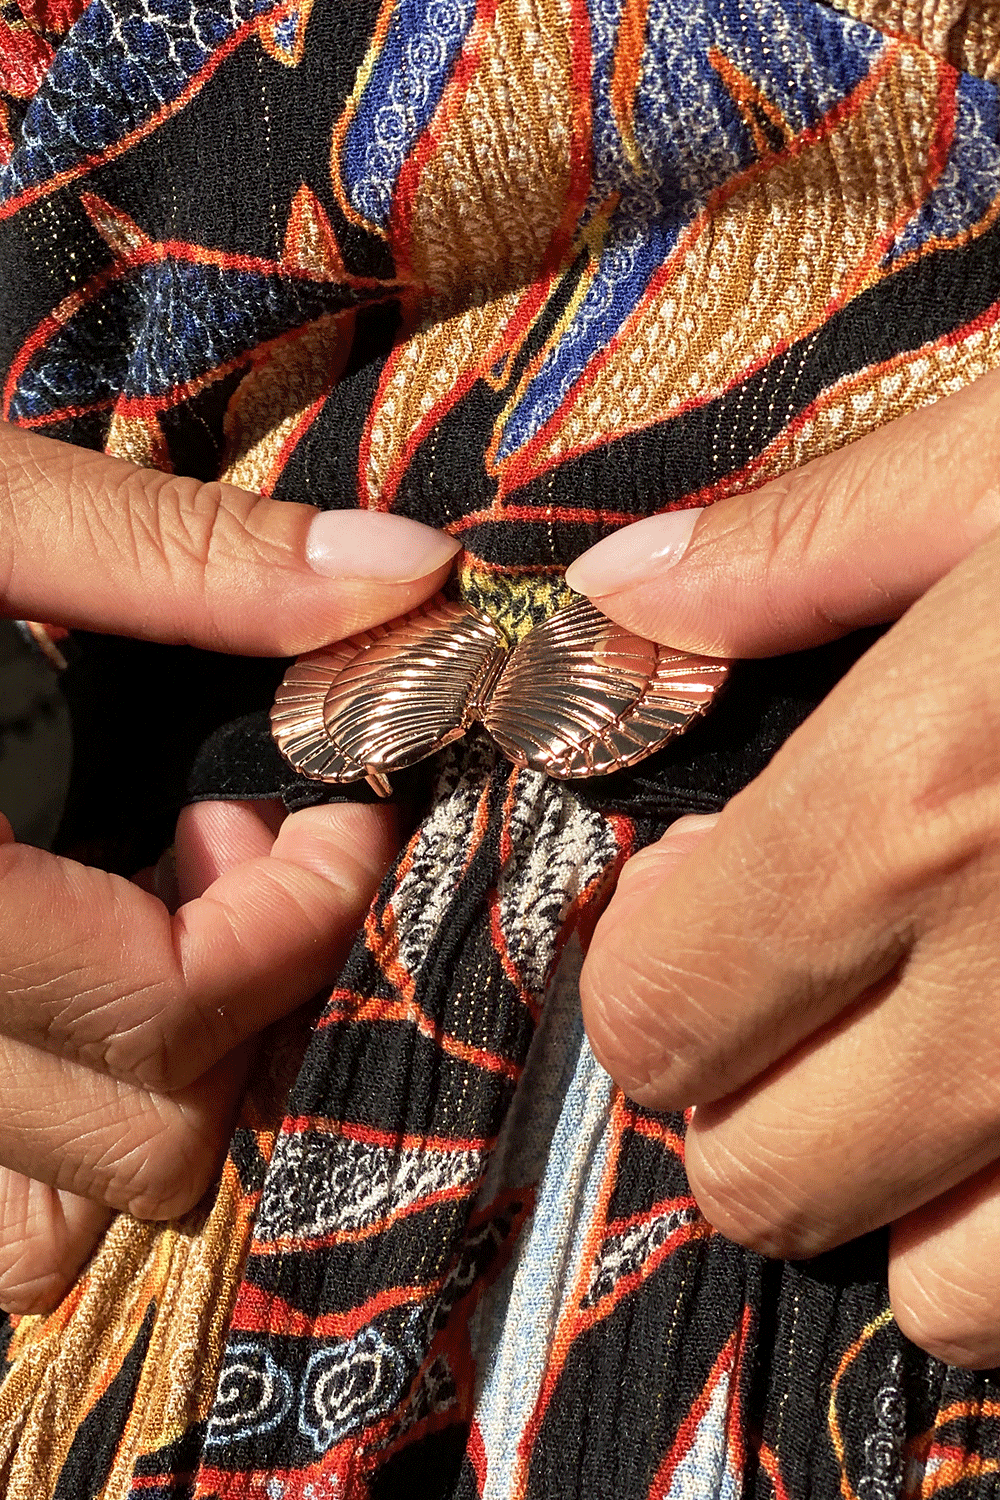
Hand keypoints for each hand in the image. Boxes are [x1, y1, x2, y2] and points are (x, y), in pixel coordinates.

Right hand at [0, 421, 457, 1313]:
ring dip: (162, 1076)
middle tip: (240, 837)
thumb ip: (176, 556)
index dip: (302, 914)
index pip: (161, 1008)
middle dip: (250, 996)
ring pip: (50, 1212)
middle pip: (138, 1141)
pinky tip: (80, 940)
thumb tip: (407, 581)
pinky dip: (70, 1097)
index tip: (343, 805)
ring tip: (154, 892)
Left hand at [567, 368, 999, 1367]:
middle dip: (737, 1087)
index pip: (661, 1002)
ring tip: (928, 1052)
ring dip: (892, 1189)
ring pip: (937, 1290)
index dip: (642, 960)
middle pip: (763, 1177)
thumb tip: (624, 599)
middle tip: (793, 979)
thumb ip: (804, 547)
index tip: (690, 890)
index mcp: (927, 800)